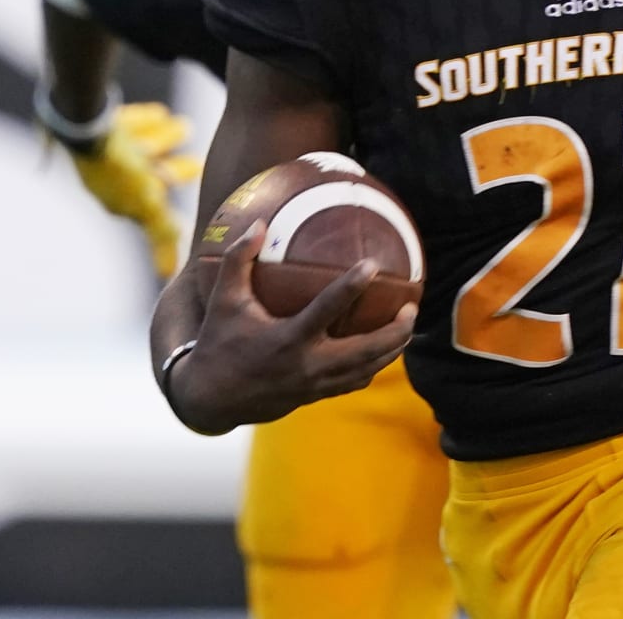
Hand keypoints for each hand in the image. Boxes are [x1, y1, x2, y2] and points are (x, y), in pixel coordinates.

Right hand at [66, 102, 201, 277]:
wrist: (81, 116)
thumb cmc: (116, 163)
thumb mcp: (145, 201)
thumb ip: (159, 231)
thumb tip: (167, 272)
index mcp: (115, 198)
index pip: (150, 207)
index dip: (171, 206)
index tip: (196, 200)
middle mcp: (105, 177)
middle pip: (145, 176)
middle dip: (171, 172)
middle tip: (198, 164)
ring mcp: (98, 150)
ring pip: (136, 148)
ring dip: (162, 141)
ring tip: (185, 128)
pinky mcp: (93, 121)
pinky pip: (123, 124)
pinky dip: (142, 122)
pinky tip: (159, 113)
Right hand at [167, 220, 415, 433]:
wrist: (211, 400)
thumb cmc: (218, 343)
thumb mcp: (224, 301)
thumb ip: (239, 260)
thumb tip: (259, 222)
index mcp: (288, 339)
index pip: (327, 309)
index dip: (352, 286)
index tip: (373, 264)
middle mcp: (307, 364)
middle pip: (365, 350)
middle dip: (395, 331)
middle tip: (411, 306)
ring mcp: (315, 384)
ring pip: (366, 369)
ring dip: (392, 350)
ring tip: (408, 326)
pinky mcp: (315, 396)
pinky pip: (354, 381)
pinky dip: (373, 366)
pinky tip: (384, 351)